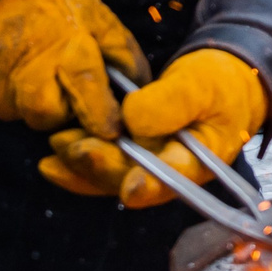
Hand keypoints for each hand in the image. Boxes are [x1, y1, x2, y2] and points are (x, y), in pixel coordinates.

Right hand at [0, 0, 147, 134]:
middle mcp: (27, 72)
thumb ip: (122, 54)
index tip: (110, 128)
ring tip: (28, 63)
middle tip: (57, 79)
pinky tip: (3, 64)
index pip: (89, 99)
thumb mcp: (99, 16)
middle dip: (57, 108)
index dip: (101, 118)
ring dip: (25, 98)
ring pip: (15, 113)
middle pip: (46, 118)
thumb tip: (138, 89)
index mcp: (67, 51)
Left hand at [39, 48, 265, 207]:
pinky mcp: (133, 159)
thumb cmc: (219, 84)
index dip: (151, 184)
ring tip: (57, 145)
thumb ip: (172, 101)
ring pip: (112, 177)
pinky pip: (104, 167)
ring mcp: (150, 168)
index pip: (174, 177)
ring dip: (83, 165)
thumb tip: (132, 119)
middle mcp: (171, 174)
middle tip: (72, 147)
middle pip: (132, 179)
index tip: (131, 187)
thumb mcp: (201, 84)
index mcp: (200, 162)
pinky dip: (78, 165)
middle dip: (101, 166)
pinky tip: (51, 162)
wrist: (221, 82)